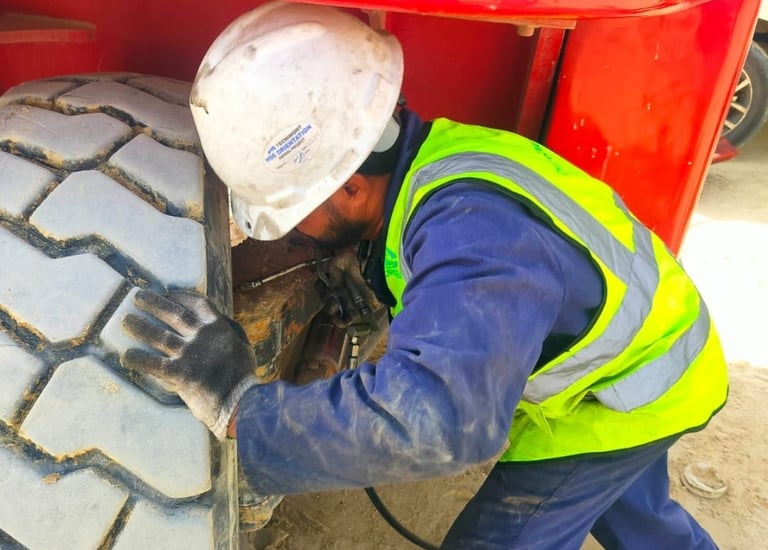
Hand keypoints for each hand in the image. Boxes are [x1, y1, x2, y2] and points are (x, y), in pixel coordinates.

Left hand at [121, 289, 257, 439]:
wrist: (242, 401)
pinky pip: (152, 363)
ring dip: (139, 326)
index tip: (167, 292)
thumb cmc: (243, 377)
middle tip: (138, 296)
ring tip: (126, 320)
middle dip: (154, 303)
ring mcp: (189, 354)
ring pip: (158, 335)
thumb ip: (231, 332)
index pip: (198, 304)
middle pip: (173, 314)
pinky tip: (125, 356)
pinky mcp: (179, 373)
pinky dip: (137, 359)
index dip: (180, 296)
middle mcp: (202, 336)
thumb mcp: (243, 347)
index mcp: (219, 328)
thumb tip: (222, 321)